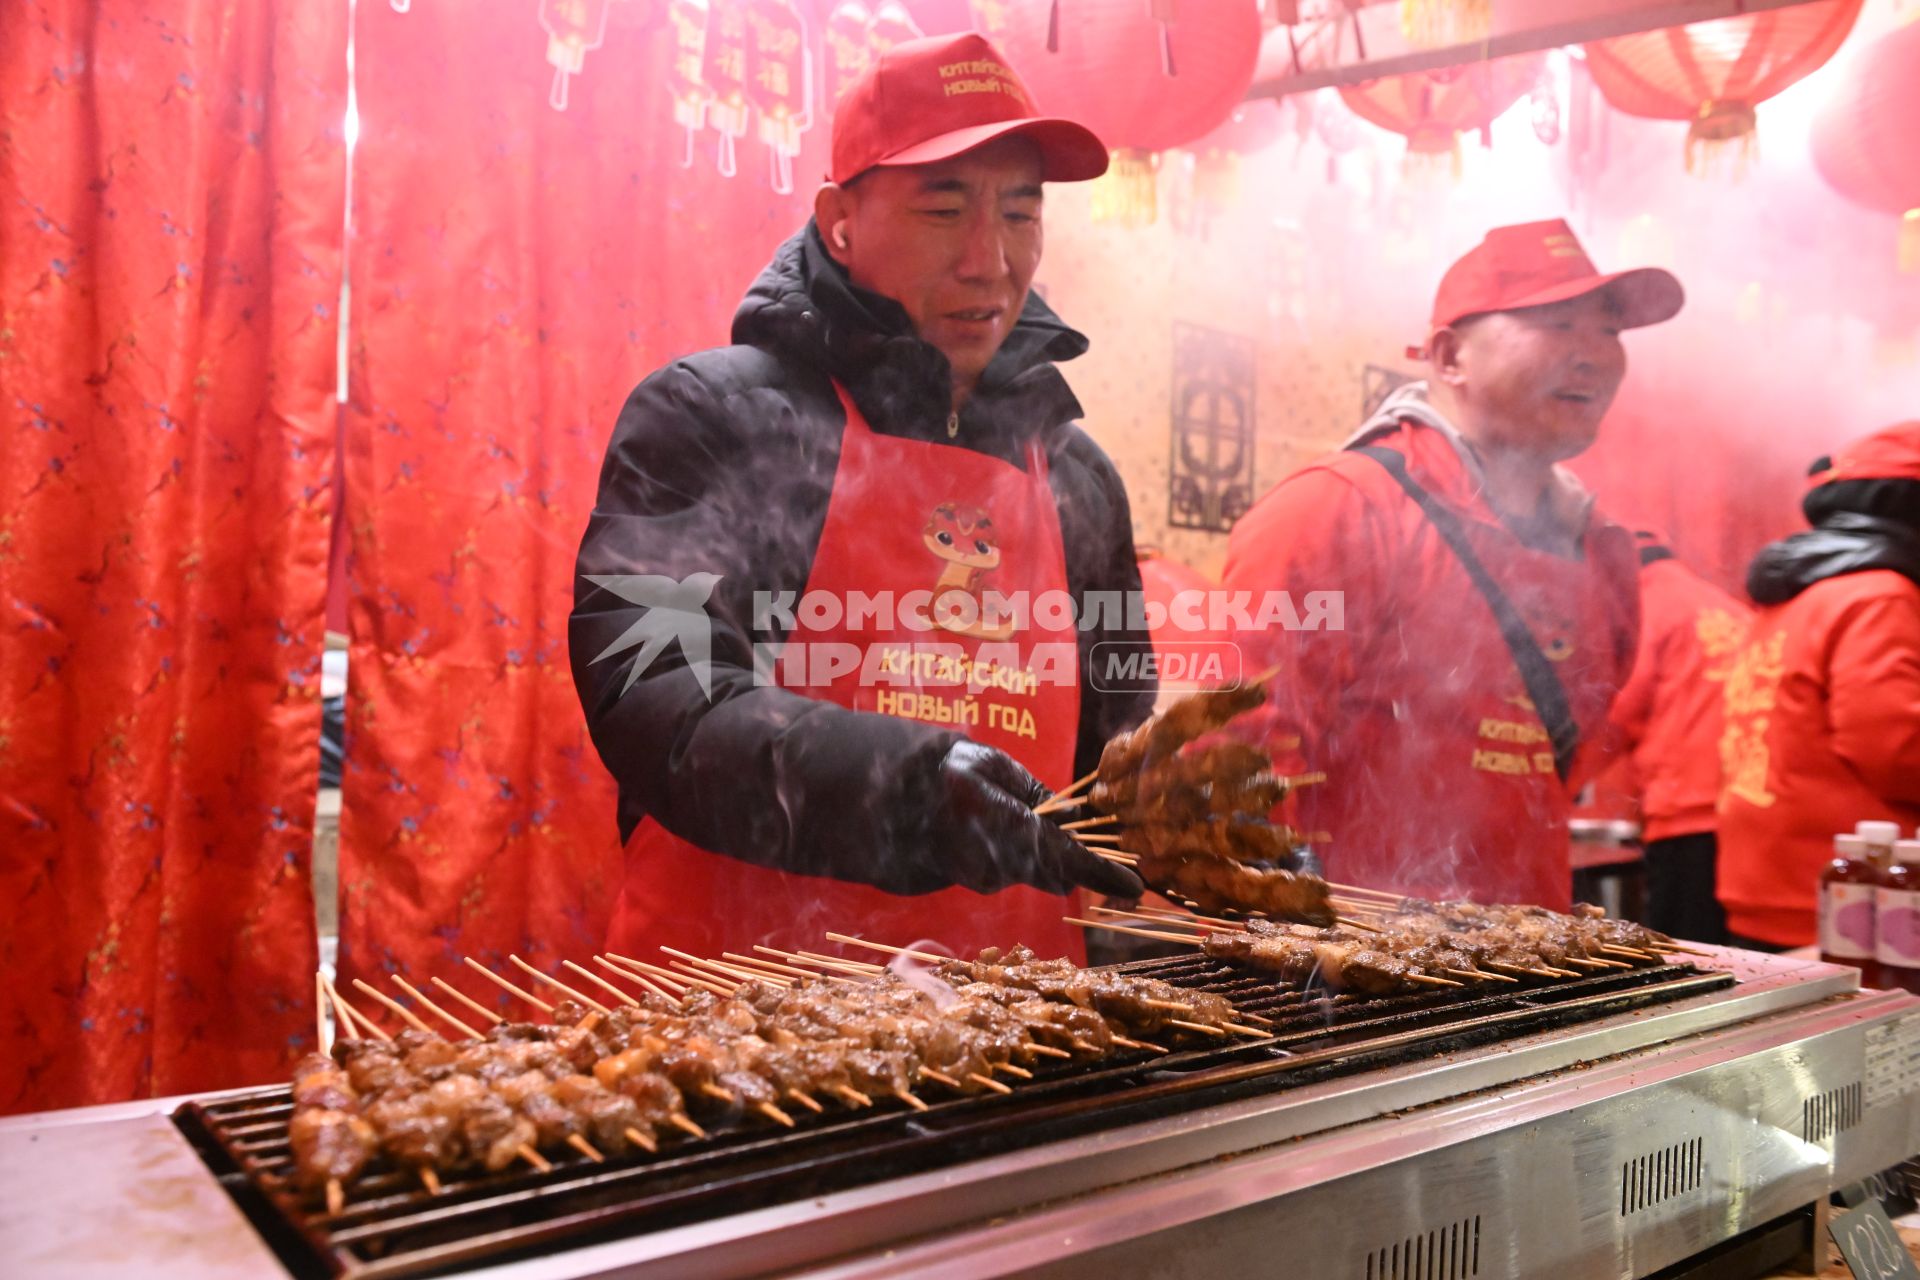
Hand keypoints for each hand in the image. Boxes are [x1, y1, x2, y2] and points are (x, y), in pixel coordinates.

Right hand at [924, 742, 1144, 898]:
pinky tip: (998, 832)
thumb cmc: (950, 772)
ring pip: (1037, 870)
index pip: (1064, 857)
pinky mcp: (980, 885)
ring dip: (1040, 851)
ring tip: (1013, 817)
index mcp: (1002, 824)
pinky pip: (1016, 871)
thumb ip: (1037, 796)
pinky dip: (1020, 855)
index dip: (1103, 874)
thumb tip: (1078, 817)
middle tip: (1075, 831)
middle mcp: (994, 861)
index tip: (1135, 888)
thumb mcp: (994, 768)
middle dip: (1072, 856)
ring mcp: (984, 879)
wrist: (890, 804)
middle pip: (1057, 870)